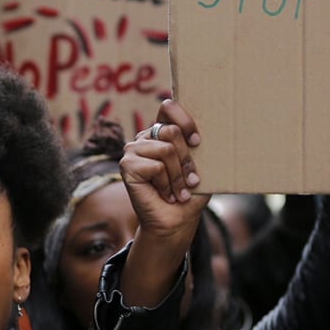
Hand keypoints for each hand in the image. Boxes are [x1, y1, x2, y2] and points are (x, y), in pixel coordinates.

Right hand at [121, 99, 208, 242]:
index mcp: (162, 132)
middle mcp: (145, 138)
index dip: (185, 120)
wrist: (177, 221)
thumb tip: (203, 133)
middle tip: (190, 180)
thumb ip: (196, 145)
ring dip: (178, 176)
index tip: (198, 142)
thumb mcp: (200, 164)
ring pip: (165, 149)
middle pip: (171, 131)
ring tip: (179, 191)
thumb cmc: (190, 192)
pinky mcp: (126, 165)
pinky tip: (165, 195)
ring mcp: (133, 150)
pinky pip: (155, 166)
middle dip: (187, 159)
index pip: (168, 107)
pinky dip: (166, 184)